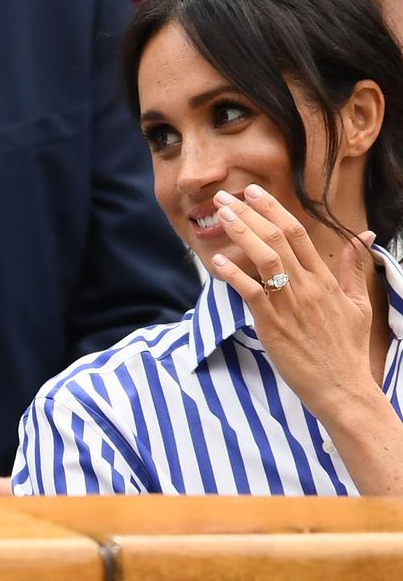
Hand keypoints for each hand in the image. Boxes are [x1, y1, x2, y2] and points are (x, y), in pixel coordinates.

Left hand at [208, 183, 377, 419]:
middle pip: (278, 238)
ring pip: (265, 259)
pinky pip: (252, 293)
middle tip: (225, 196)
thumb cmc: (347, 349)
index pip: (297, 233)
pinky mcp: (274, 324)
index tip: (252, 192)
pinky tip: (218, 262)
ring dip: (241, 234)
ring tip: (221, 216)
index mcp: (325, 280)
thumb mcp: (359, 305)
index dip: (273, 209)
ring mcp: (291, 304)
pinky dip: (234, 276)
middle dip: (249, 213)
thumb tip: (363, 237)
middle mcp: (308, 286)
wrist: (343, 388)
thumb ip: (354, 269)